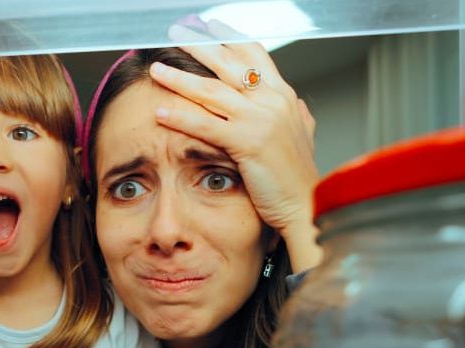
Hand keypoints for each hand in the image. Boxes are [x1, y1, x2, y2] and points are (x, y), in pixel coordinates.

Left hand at [149, 20, 322, 270]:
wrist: (308, 207)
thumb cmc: (301, 179)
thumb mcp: (303, 138)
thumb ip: (298, 117)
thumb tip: (298, 104)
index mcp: (283, 96)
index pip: (253, 54)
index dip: (229, 36)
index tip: (208, 24)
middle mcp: (272, 101)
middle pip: (228, 63)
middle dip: (198, 45)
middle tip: (174, 32)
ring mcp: (260, 120)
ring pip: (211, 91)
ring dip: (179, 78)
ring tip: (157, 69)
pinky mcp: (248, 142)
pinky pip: (206, 125)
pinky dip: (180, 117)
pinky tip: (159, 112)